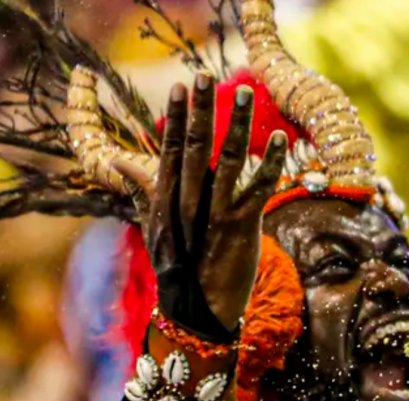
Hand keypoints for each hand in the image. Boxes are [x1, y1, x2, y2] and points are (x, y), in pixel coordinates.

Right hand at [115, 73, 287, 334]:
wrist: (198, 310)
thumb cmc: (179, 269)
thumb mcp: (156, 227)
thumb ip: (144, 191)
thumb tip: (120, 162)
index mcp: (168, 198)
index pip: (171, 148)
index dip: (177, 116)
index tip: (182, 86)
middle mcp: (189, 200)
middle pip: (195, 145)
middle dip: (202, 109)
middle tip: (205, 75)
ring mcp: (215, 212)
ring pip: (228, 159)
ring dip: (237, 123)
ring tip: (244, 92)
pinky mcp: (241, 225)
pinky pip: (259, 187)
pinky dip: (272, 162)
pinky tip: (280, 138)